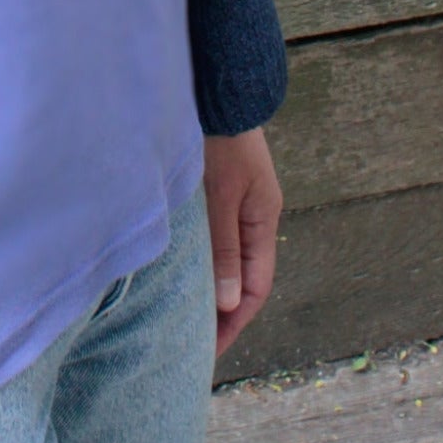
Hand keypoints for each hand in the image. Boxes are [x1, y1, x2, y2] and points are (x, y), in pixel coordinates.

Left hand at [202, 127, 281, 357]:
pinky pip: (213, 240)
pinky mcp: (216, 193)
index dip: (235, 321)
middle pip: (243, 278)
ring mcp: (236, 205)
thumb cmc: (219, 142)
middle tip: (192, 343)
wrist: (215, 93)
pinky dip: (200, 262)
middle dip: (222, 313)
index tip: (209, 349)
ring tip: (182, 316)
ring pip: (226, 260)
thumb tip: (230, 303)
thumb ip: (224, 248)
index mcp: (263, 220)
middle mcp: (253, 217)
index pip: (257, 288)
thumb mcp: (221, 198)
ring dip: (210, 288)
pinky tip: (179, 272)